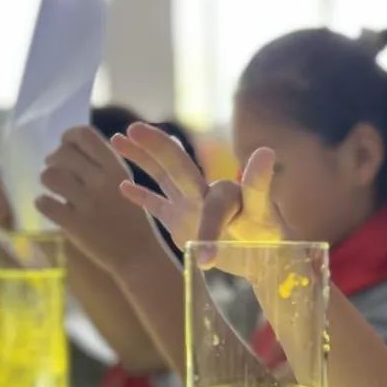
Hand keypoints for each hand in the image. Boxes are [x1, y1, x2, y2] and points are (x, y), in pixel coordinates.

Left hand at [35, 126, 154, 273]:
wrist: (139, 256)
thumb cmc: (131, 219)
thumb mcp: (126, 184)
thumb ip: (103, 164)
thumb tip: (67, 147)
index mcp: (117, 168)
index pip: (83, 135)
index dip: (68, 137)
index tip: (66, 147)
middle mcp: (102, 181)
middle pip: (62, 153)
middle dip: (54, 160)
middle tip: (56, 171)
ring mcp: (88, 204)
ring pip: (49, 176)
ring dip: (48, 181)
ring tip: (55, 190)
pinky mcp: (75, 225)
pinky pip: (44, 203)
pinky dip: (44, 203)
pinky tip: (52, 207)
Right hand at [113, 122, 286, 268]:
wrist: (266, 258)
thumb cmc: (268, 239)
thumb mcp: (264, 215)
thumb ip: (259, 185)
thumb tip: (265, 151)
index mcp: (222, 192)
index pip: (207, 198)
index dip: (202, 222)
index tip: (203, 256)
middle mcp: (203, 193)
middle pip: (176, 165)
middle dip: (155, 148)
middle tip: (133, 129)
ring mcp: (190, 206)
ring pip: (162, 177)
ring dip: (142, 159)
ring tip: (117, 138)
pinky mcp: (181, 223)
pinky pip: (158, 205)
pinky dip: (142, 196)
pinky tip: (123, 186)